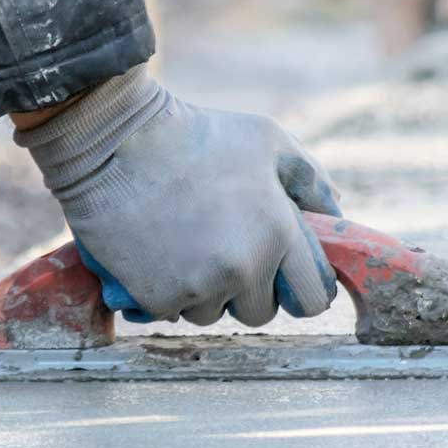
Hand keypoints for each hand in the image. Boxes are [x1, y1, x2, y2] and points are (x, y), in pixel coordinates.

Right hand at [14, 65, 340, 325]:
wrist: (112, 144)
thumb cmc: (196, 134)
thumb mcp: (267, 140)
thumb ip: (310, 180)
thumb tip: (336, 214)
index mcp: (278, 234)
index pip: (313, 298)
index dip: (300, 289)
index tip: (284, 278)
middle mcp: (243, 268)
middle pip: (260, 313)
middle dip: (248, 289)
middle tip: (224, 249)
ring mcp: (197, 287)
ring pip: (213, 314)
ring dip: (204, 290)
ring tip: (185, 242)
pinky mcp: (156, 298)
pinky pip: (172, 312)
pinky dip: (166, 291)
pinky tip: (158, 251)